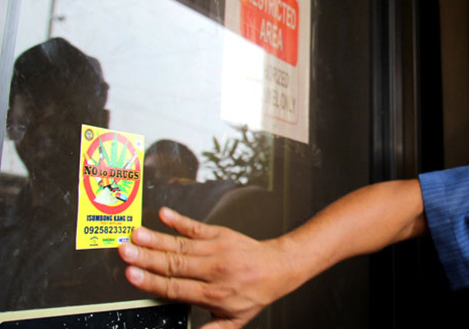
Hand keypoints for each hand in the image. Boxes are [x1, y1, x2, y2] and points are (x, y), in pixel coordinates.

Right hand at [119, 207, 292, 328]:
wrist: (279, 267)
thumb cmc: (255, 292)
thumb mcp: (235, 320)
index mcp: (212, 294)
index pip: (175, 288)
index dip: (151, 281)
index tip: (131, 275)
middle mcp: (213, 271)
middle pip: (173, 264)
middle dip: (146, 258)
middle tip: (124, 252)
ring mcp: (216, 250)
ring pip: (181, 245)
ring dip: (156, 239)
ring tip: (135, 234)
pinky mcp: (220, 234)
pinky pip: (196, 227)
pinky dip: (179, 220)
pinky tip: (164, 215)